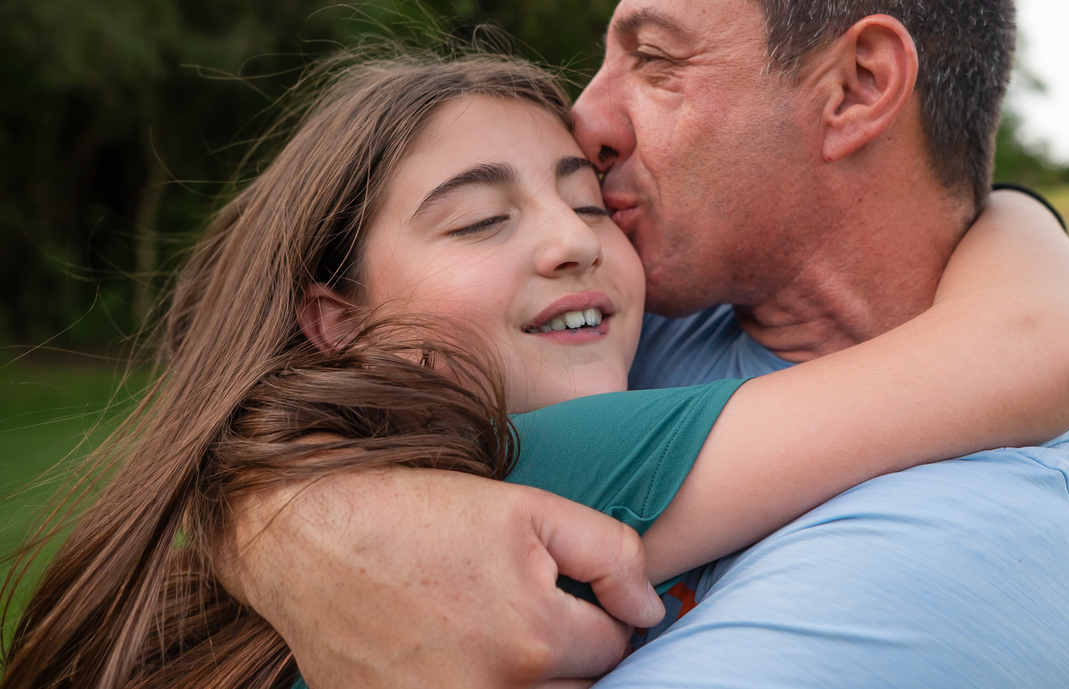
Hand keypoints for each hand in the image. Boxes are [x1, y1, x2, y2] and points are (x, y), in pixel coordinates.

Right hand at [223, 469, 662, 687]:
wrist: (307, 534)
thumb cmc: (418, 513)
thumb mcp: (528, 508)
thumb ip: (610, 554)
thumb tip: (650, 612)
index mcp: (535, 640)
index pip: (614, 648)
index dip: (601, 614)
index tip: (569, 592)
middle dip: (569, 655)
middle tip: (532, 614)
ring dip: (530, 678)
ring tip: (498, 632)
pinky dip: (482, 685)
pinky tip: (458, 654)